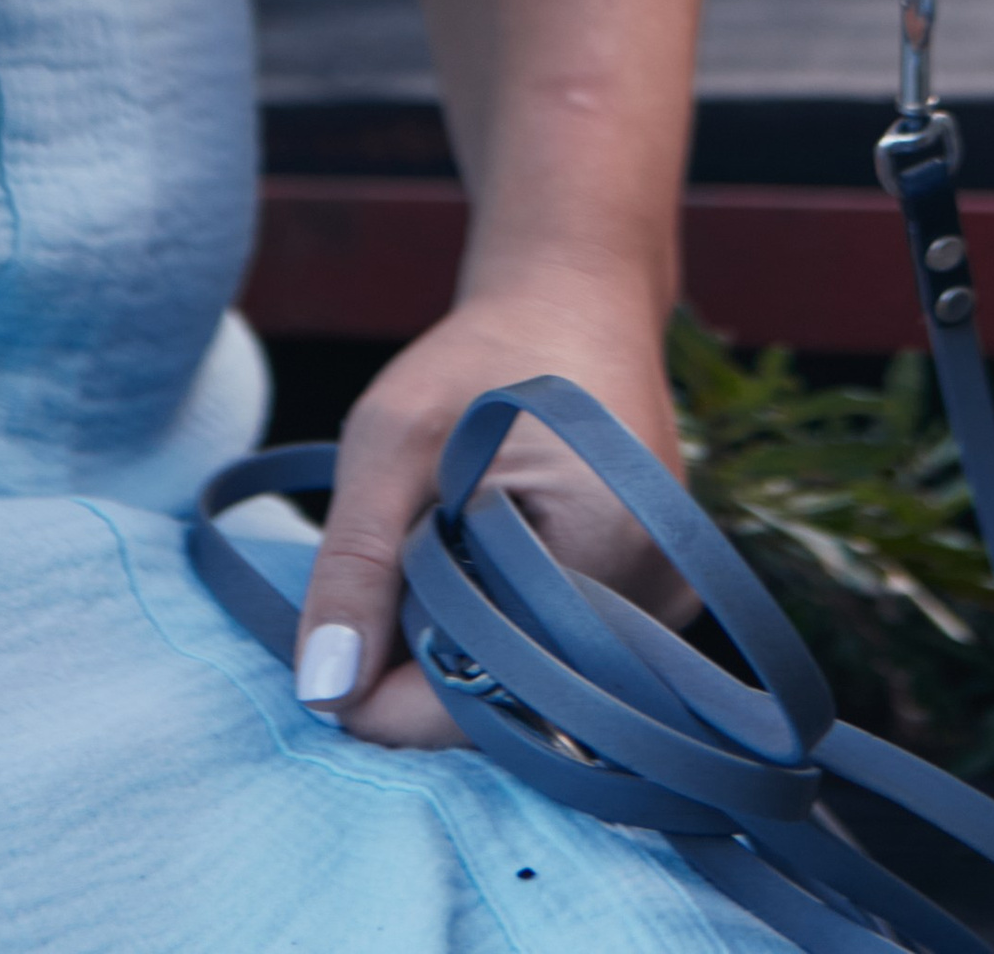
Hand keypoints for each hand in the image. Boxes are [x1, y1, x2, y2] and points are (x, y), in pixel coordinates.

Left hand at [293, 275, 692, 749]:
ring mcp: (668, 595)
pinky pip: (562, 652)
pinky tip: (477, 570)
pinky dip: (503, 631)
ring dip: (466, 652)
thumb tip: (325, 693)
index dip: (391, 699)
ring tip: (431, 567)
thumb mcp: (394, 437)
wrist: (575, 295)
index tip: (327, 671)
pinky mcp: (657, 593)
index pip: (488, 693)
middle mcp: (660, 589)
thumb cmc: (484, 355)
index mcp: (612, 547)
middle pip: (513, 698)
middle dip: (427, 671)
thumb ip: (354, 564)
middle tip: (371, 607)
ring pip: (535, 683)